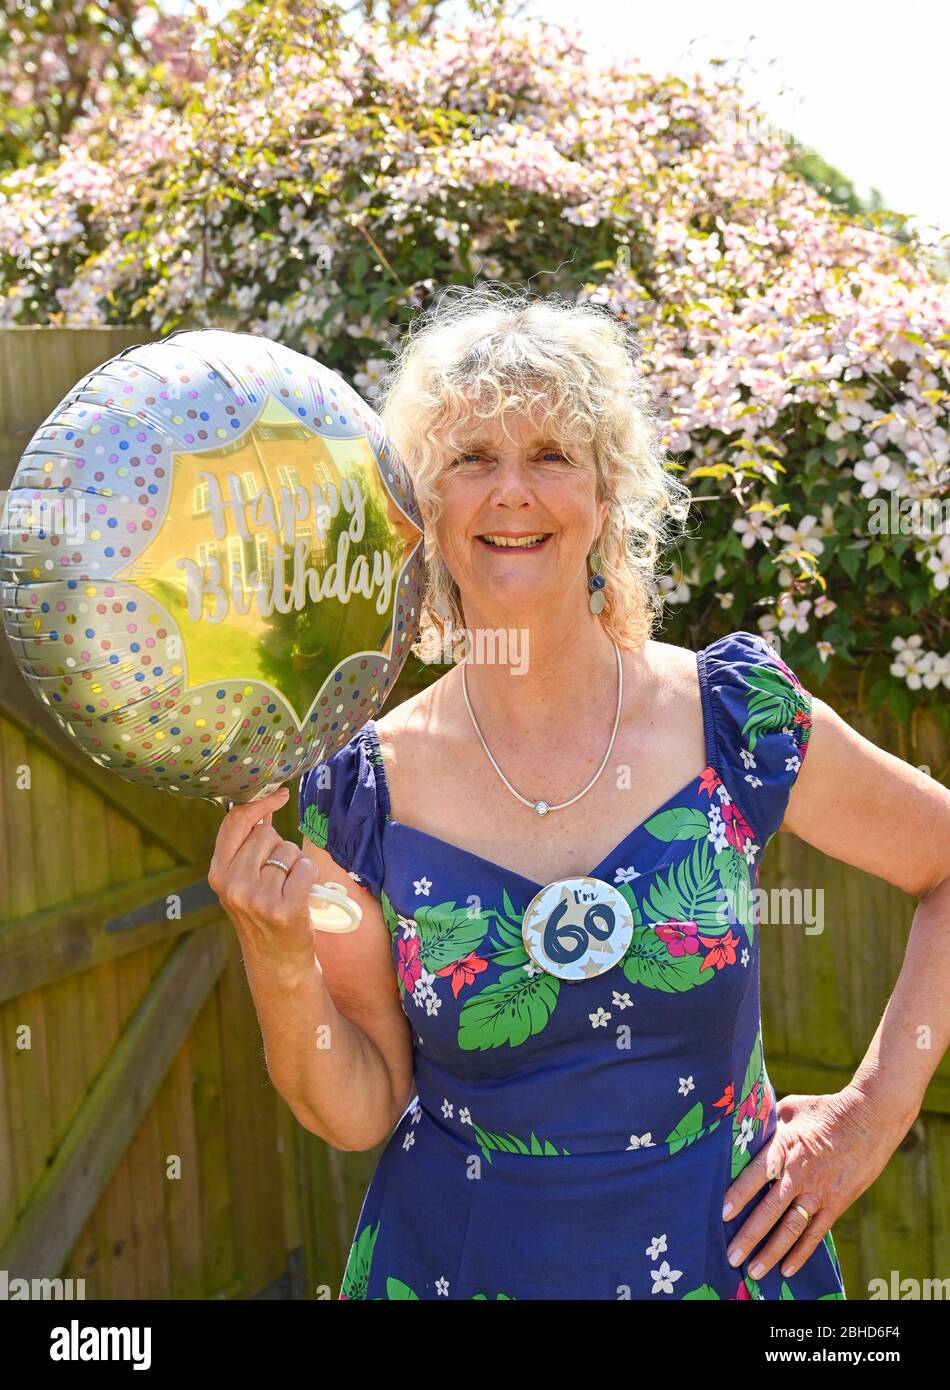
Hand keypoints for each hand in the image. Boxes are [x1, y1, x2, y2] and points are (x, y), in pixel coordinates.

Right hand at [207, 786, 319, 978]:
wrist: (277, 962)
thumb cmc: (264, 916)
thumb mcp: (243, 882)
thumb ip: (247, 848)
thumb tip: (261, 810)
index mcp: (218, 874)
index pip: (235, 823)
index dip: (258, 803)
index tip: (279, 795)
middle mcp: (233, 884)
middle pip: (267, 834)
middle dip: (279, 847)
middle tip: (278, 877)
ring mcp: (257, 897)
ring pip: (288, 851)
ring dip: (296, 865)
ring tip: (288, 890)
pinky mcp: (284, 908)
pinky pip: (305, 867)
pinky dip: (310, 876)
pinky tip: (302, 895)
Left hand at [721, 1083, 901, 1279]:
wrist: (869, 1118)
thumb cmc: (824, 1109)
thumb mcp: (789, 1109)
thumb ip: (768, 1125)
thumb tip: (745, 1130)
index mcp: (784, 1147)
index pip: (755, 1175)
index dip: (739, 1196)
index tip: (723, 1214)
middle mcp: (799, 1174)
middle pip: (769, 1210)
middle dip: (749, 1236)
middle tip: (731, 1257)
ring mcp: (819, 1191)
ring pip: (791, 1229)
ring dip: (771, 1252)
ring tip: (754, 1272)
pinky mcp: (836, 1203)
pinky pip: (815, 1233)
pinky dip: (801, 1253)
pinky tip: (787, 1269)